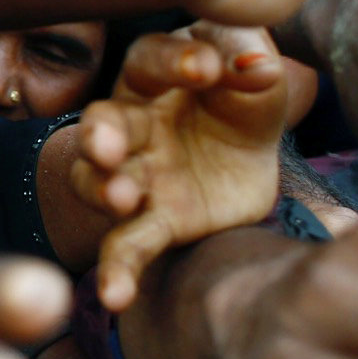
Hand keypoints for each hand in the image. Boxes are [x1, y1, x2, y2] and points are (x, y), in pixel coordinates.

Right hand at [74, 25, 288, 310]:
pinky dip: (117, 271)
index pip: (150, 61)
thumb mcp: (253, 72)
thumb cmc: (238, 97)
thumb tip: (259, 65)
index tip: (206, 68)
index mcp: (154, 76)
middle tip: (106, 145)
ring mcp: (137, 175)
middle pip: (104, 124)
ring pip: (99, 182)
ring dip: (102, 190)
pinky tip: (115, 298)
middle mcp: (132, 124)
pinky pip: (126, 245)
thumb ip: (250, 61)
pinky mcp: (156, 221)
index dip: (173, 61)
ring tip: (123, 200)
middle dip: (100, 135)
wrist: (244, 153)